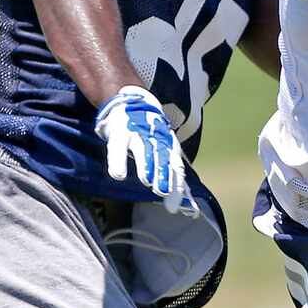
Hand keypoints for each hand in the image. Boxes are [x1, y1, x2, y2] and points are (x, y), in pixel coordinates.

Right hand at [95, 85, 198, 216]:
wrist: (131, 101)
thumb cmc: (149, 132)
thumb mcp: (162, 147)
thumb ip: (171, 172)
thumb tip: (188, 203)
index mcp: (168, 145)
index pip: (176, 166)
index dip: (176, 184)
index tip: (176, 207)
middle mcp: (155, 139)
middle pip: (162, 158)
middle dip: (164, 175)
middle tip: (163, 192)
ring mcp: (138, 134)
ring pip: (144, 150)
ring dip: (146, 165)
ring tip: (148, 181)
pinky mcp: (120, 131)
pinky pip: (118, 147)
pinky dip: (118, 161)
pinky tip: (118, 175)